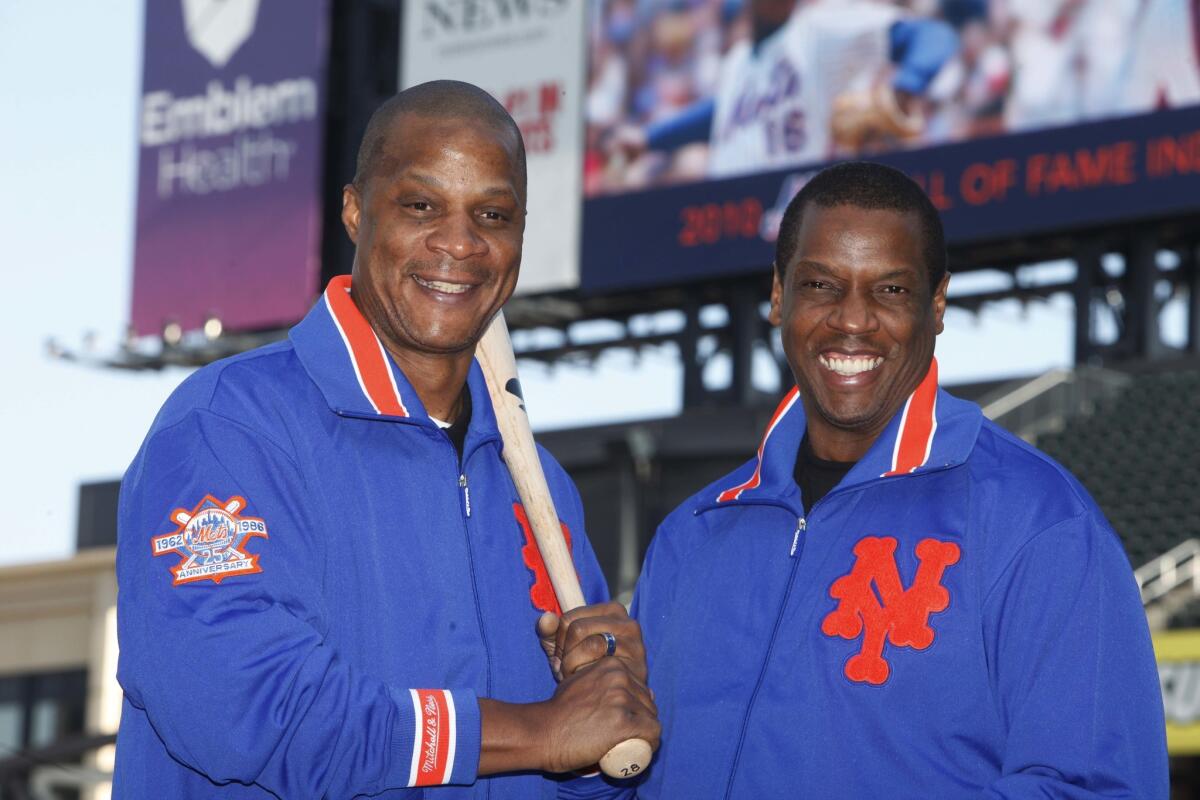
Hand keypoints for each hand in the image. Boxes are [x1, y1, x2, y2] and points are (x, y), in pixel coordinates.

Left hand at [538, 602, 647, 682]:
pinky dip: (589, 676)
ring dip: (575, 666)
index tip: (563, 655)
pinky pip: (604, 666)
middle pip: (578, 629)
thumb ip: (549, 631)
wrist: (611, 698)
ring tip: (575, 676)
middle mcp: (628, 623)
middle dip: (566, 653)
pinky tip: (588, 684)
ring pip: (591, 645)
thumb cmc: (584, 666)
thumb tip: (546, 619)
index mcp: (611, 611)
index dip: (558, 640)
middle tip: (567, 668)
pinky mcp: (638, 666)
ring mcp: (635, 644)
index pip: (569, 618)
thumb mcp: (563, 646)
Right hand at [538, 655, 659, 773]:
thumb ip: (602, 680)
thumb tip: (640, 687)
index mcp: (612, 665)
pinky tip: (642, 750)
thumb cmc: (560, 711)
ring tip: (630, 745)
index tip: (624, 723)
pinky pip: (651, 733)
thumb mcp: (581, 684)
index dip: (635, 708)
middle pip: (647, 703)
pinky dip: (650, 744)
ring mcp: (621, 699)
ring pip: (651, 718)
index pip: (639, 688)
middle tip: (625, 737)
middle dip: (641, 721)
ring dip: (644, 734)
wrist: (543, 732)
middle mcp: (619, 677)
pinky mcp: (623, 722)